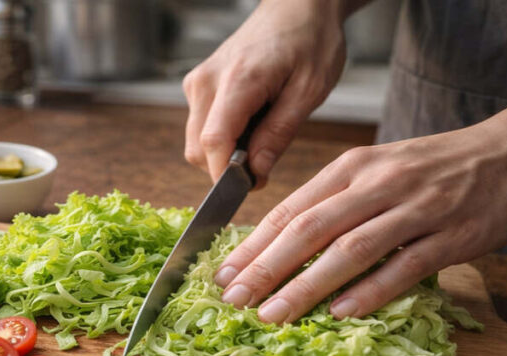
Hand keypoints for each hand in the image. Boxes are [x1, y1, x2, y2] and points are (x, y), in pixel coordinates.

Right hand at [183, 0, 352, 184]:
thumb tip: (255, 173)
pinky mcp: (197, 86)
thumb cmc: (310, 42)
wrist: (296, 7)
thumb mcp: (309, 90)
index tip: (251, 187)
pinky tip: (249, 123)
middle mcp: (206, 82)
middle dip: (226, 168)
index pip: (213, 143)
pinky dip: (221, 137)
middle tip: (264, 165)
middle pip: (198, 149)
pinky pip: (200, 127)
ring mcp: (197, 83)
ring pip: (196, 143)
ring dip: (224, 153)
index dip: (227, 176)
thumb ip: (279, 134)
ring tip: (260, 136)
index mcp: (237, 80)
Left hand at [214, 89, 506, 322]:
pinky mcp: (451, 234)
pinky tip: (341, 313)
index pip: (290, 210)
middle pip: (309, 229)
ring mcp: (415, 209)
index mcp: (351, 168)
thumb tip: (278, 244)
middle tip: (233, 300)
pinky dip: (370, 290)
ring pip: (350, 249)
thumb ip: (332, 202)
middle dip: (265, 268)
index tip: (221, 275)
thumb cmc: (433, 167)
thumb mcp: (374, 169)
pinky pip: (404, 265)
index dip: (252, 245)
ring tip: (273, 315)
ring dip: (306, 285)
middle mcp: (376, 184)